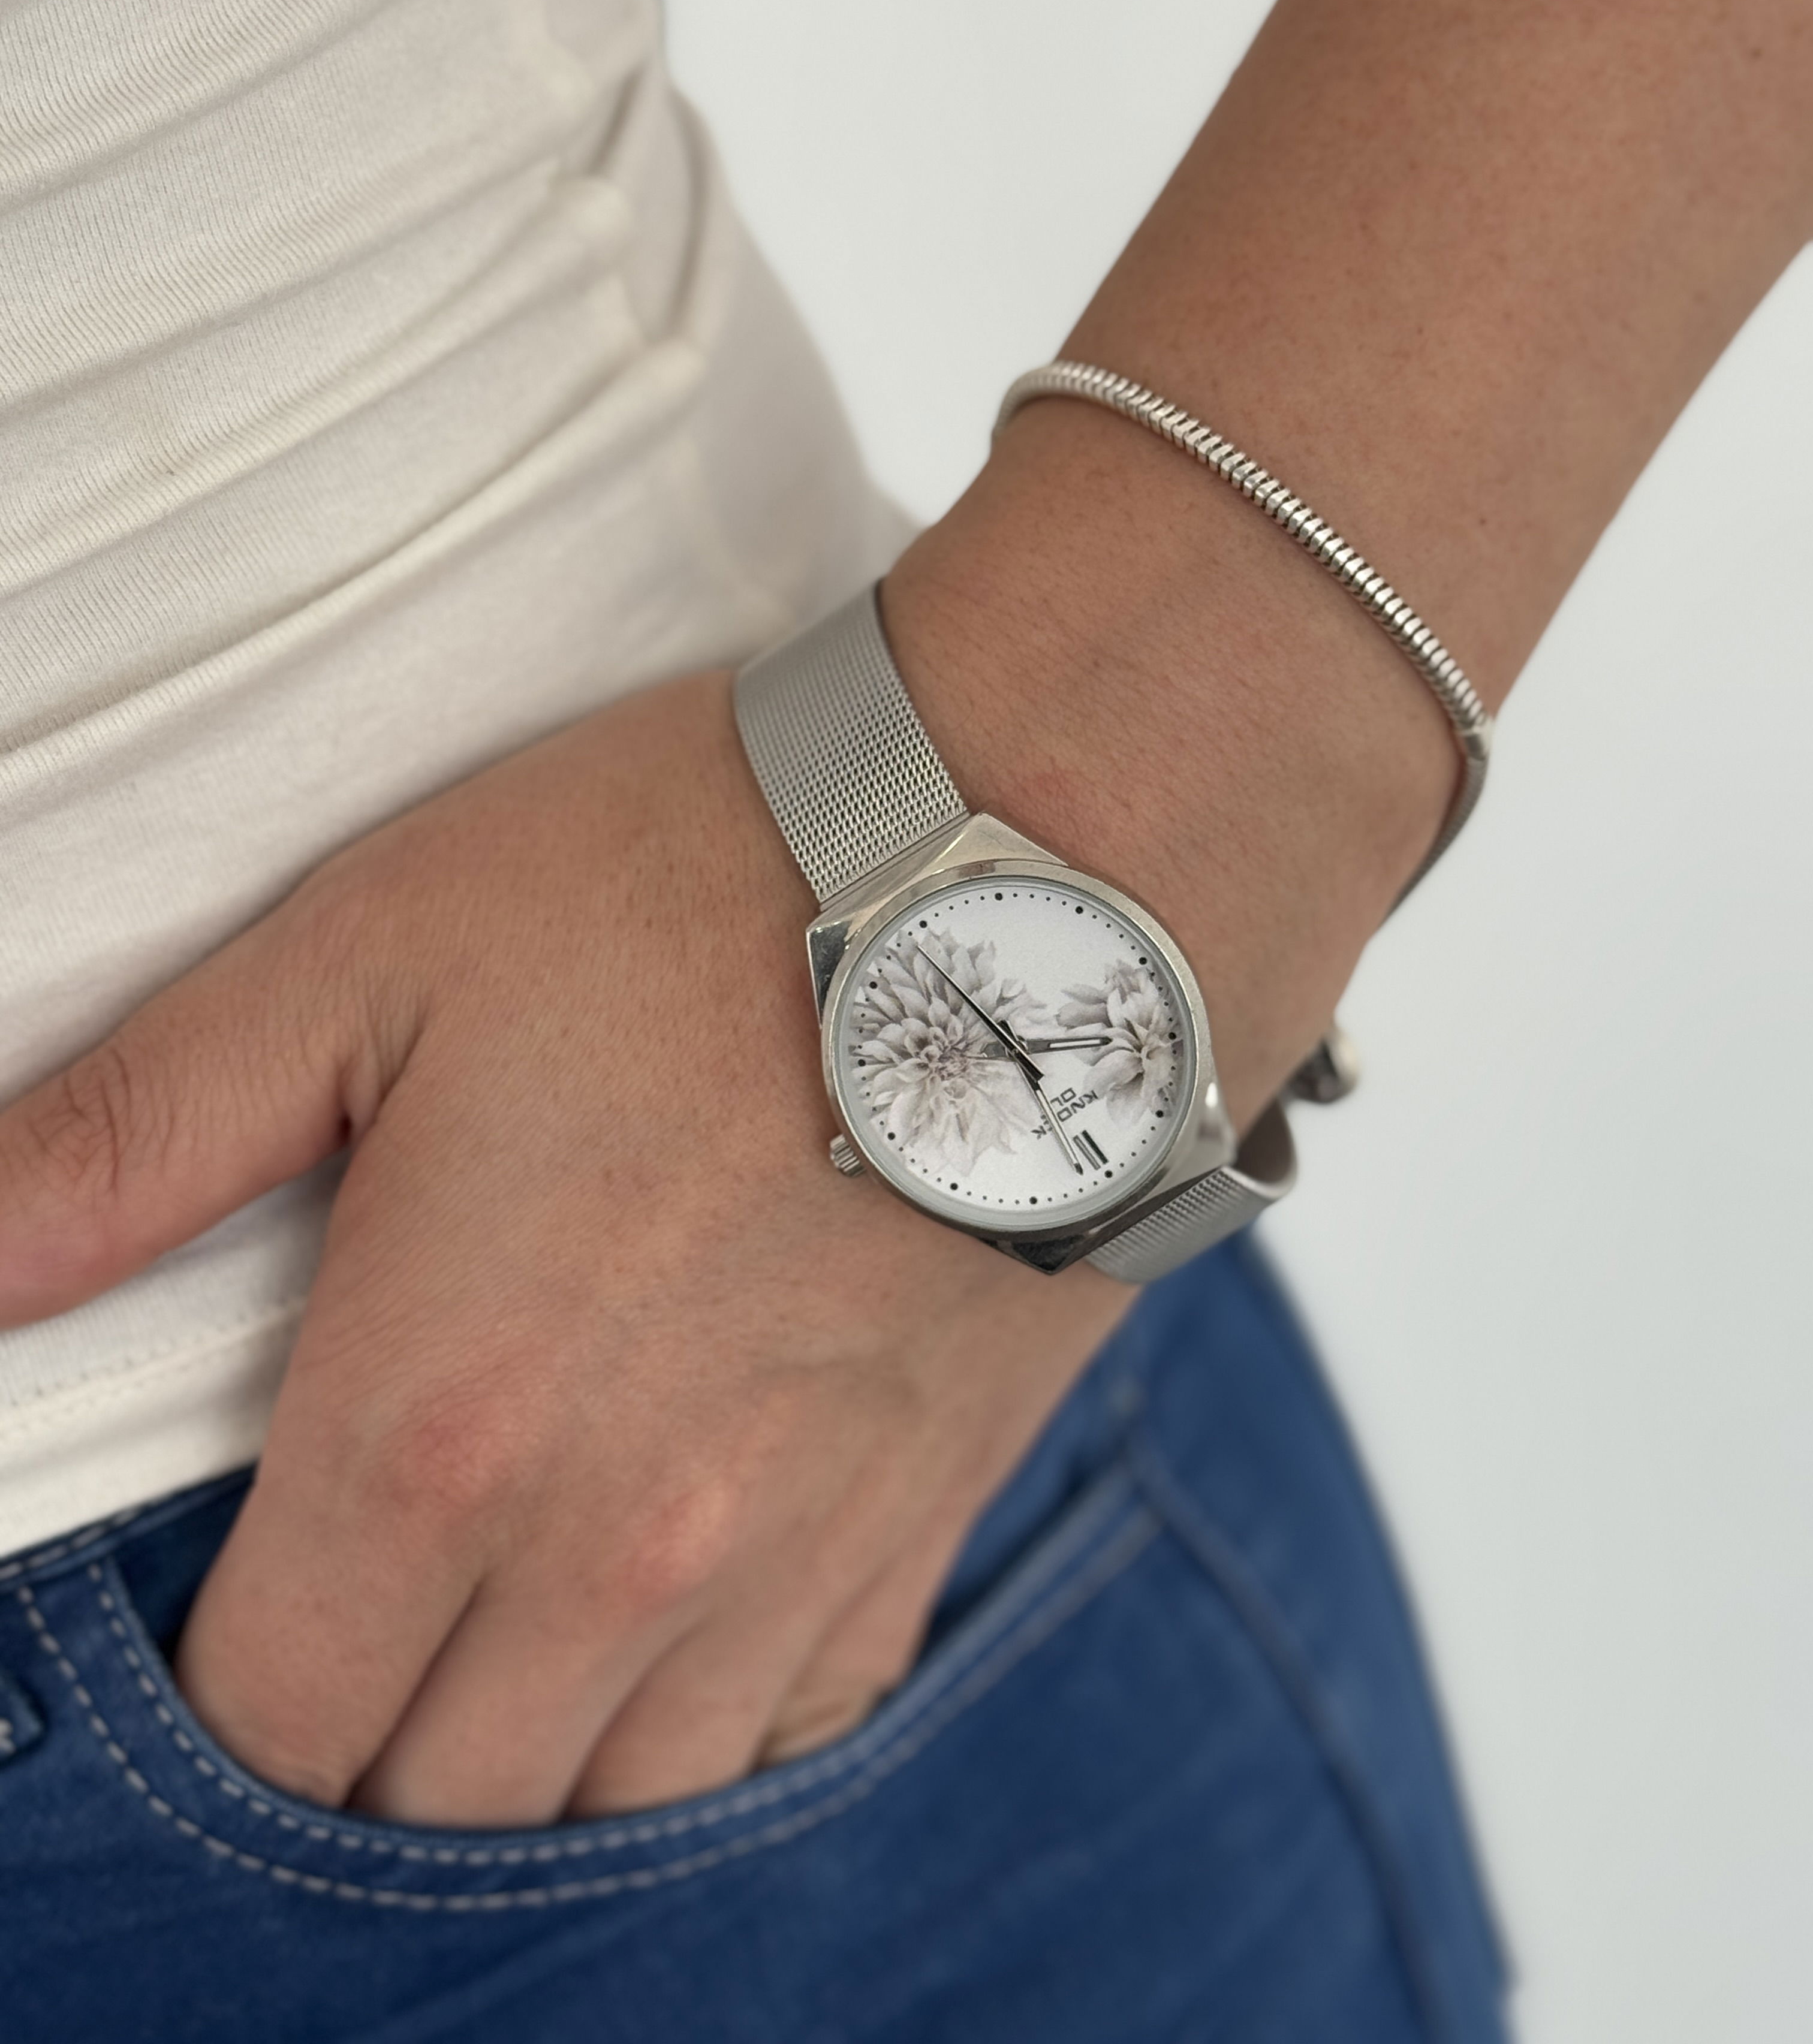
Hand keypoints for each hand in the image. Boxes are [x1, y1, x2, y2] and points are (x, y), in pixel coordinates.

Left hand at [0, 673, 1129, 1824]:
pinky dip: (711, 1713)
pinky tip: (683, 1607)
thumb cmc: (694, 882)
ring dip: (533, 1749)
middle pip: (433, 1799)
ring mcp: (786, 1552)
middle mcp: (614, 1545)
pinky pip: (792, 1727)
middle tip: (364, 1604)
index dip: (223, 1686)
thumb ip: (134, 1134)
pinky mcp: (919, 1518)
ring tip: (508, 1629)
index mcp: (435, 1425)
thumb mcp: (370, 953)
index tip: (239, 1597)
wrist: (1032, 874)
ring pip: (615, 1800)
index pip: (266, 1715)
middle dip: (363, 1739)